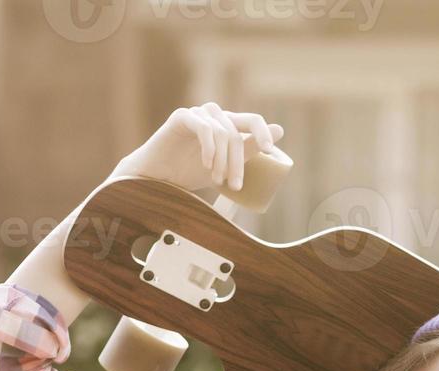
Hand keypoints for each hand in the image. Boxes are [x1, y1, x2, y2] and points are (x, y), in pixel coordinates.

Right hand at [109, 102, 283, 192]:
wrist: (158, 177)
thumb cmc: (190, 171)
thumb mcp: (225, 166)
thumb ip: (249, 150)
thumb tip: (281, 130)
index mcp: (227, 125)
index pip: (252, 120)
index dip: (263, 132)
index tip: (268, 150)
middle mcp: (214, 115)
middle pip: (237, 133)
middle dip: (238, 163)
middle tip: (234, 186)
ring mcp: (198, 114)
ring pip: (223, 133)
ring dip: (222, 160)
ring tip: (215, 180)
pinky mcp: (182, 117)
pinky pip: (204, 127)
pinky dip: (209, 148)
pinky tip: (206, 164)